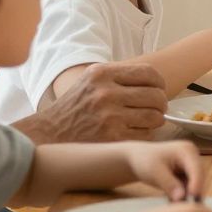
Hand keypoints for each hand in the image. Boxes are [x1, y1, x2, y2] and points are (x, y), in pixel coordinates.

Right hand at [29, 62, 167, 143]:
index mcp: (102, 74)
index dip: (159, 82)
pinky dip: (146, 134)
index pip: (149, 72)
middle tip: (157, 108)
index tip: (159, 89)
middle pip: (156, 95)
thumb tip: (156, 80)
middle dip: (161, 103)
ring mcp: (109, 117)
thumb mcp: (91, 80)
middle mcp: (105, 93)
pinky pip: (146, 135)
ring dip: (156, 120)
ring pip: (155, 116)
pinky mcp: (112, 138)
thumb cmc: (76, 106)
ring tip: (147, 120)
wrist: (50, 133)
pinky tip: (136, 132)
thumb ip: (119, 76)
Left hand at [124, 140, 203, 200]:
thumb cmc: (144, 161)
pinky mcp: (188, 175)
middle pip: (199, 178)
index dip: (197, 183)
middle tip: (185, 209)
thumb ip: (169, 185)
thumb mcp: (155, 172)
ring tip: (174, 206)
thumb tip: (181, 198)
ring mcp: (191, 166)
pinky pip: (189, 189)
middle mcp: (193, 157)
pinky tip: (171, 203)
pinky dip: (182, 197)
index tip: (193, 197)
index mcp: (187, 150)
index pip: (196, 169)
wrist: (136, 159)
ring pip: (195, 185)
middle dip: (193, 193)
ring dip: (187, 197)